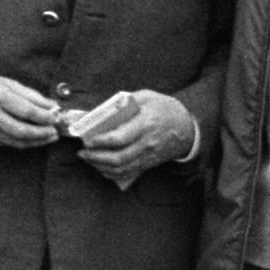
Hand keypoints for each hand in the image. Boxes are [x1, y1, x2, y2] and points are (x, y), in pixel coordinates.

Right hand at [0, 73, 61, 148]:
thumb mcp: (7, 83)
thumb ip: (31, 95)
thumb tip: (51, 105)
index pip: (26, 111)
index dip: (44, 116)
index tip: (55, 117)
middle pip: (22, 130)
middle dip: (42, 133)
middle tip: (55, 131)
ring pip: (16, 141)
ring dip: (36, 141)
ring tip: (49, 137)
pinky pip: (9, 143)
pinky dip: (24, 142)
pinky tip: (33, 138)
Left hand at [75, 90, 194, 188]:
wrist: (186, 127)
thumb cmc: (165, 109)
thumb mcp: (147, 96)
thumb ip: (125, 101)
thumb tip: (103, 108)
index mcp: (145, 124)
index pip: (120, 138)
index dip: (101, 141)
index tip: (88, 139)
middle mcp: (146, 143)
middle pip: (119, 157)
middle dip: (96, 157)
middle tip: (83, 152)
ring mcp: (147, 156)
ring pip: (121, 168)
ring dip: (100, 166)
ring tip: (88, 159)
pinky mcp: (147, 163)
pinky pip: (127, 173)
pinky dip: (111, 173)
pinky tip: (100, 167)